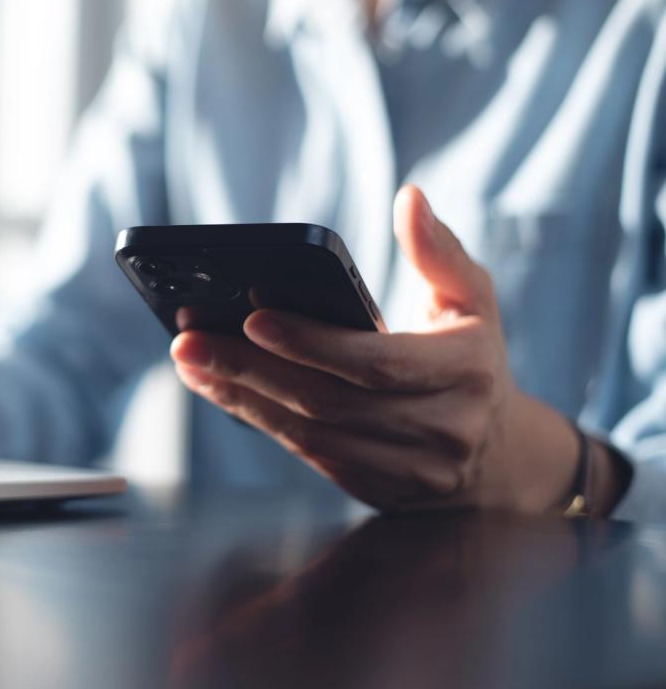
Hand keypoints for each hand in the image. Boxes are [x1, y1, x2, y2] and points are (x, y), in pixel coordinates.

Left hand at [171, 185, 586, 513]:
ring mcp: (409, 469)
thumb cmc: (471, 356)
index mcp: (465, 372)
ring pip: (310, 435)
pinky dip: (259, 420)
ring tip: (192, 362)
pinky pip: (308, 455)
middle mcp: (442, 428)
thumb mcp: (471, 298)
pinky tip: (221, 391)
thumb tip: (411, 199)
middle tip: (190, 341)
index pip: (376, 362)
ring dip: (241, 399)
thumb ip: (438, 250)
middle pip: (328, 402)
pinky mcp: (376, 489)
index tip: (252, 317)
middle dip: (250, 370)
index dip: (311, 343)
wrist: (498, 453)